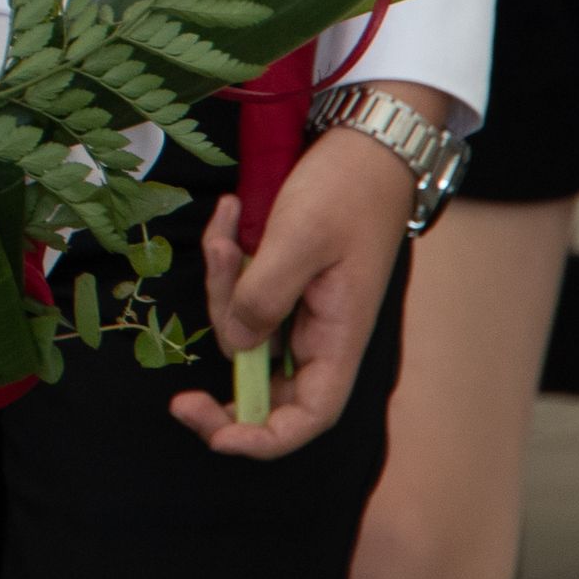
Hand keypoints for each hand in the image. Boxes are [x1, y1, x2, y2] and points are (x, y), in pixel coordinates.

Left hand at [169, 116, 419, 460]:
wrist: (367, 141)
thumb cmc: (346, 188)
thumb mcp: (300, 237)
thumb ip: (264, 294)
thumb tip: (236, 344)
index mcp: (338, 339)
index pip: (305, 417)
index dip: (261, 438)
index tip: (215, 434)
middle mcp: (318, 334)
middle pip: (257, 375)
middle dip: (222, 335)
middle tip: (211, 273)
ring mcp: (297, 309)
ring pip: (239, 325)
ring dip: (221, 279)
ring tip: (228, 221)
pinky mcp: (280, 281)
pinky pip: (239, 289)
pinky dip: (226, 259)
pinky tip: (230, 213)